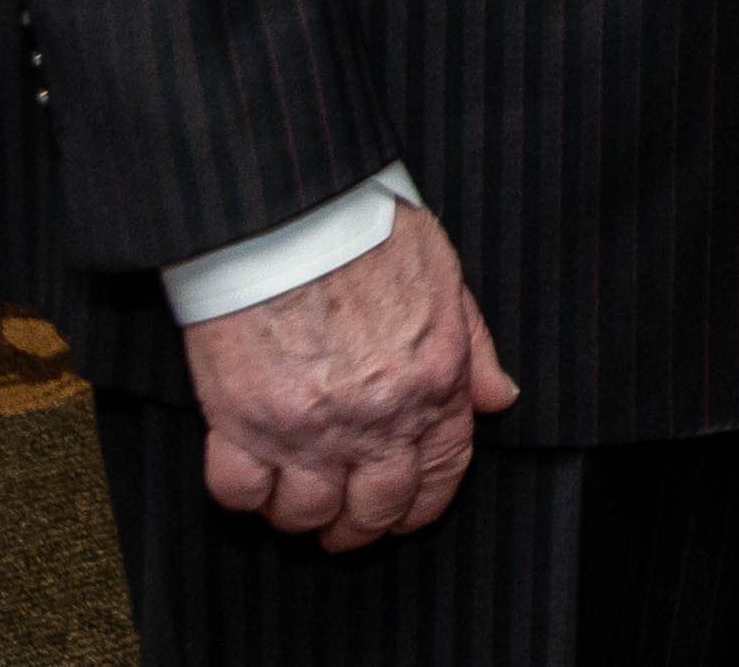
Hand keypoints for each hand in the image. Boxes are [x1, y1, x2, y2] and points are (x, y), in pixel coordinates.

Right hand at [181, 199, 516, 548]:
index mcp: (433, 382)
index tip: (402, 512)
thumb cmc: (366, 232)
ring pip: (307, 514)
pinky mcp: (242, 421)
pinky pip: (239, 491)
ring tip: (294, 500)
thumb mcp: (445, 278)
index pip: (440, 474)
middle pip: (374, 510)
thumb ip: (473, 347)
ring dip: (300, 516)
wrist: (289, 213)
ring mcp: (308, 426)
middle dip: (361, 525)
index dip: (421, 505)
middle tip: (344, 521)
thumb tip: (499, 397)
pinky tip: (250, 477)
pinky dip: (243, 494)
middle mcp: (376, 417)